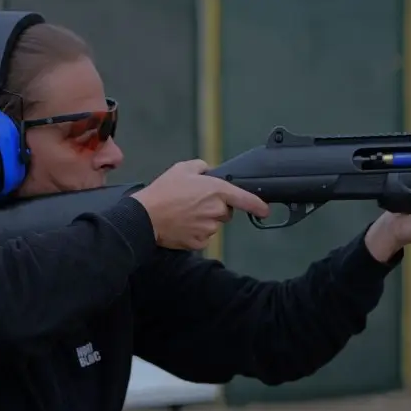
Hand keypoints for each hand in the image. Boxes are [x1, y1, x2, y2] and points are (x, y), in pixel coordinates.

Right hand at [132, 159, 269, 250]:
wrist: (145, 216)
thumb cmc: (163, 192)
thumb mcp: (182, 168)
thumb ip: (202, 167)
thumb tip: (209, 172)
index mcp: (216, 191)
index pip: (246, 199)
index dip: (258, 205)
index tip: (264, 210)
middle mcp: (216, 211)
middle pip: (225, 212)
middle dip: (215, 207)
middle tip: (194, 202)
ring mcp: (209, 228)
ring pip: (214, 225)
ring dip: (204, 220)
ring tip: (184, 213)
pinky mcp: (199, 242)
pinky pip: (204, 237)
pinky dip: (195, 232)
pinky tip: (182, 225)